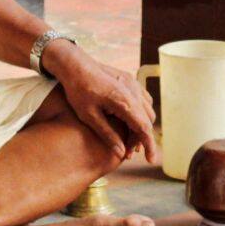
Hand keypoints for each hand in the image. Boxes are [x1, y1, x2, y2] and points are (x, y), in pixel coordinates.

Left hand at [45, 43, 158, 163]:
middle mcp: (133, 91)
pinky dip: (140, 114)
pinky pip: (143, 100)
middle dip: (139, 139)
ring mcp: (133, 84)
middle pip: (146, 121)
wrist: (74, 65)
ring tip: (126, 140)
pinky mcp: (130, 81)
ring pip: (147, 111)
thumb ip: (107, 135)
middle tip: (126, 153)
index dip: (149, 146)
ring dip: (140, 126)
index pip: (143, 128)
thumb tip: (120, 153)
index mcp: (124, 101)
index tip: (150, 160)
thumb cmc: (78, 91)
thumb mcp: (89, 116)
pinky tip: (128, 122)